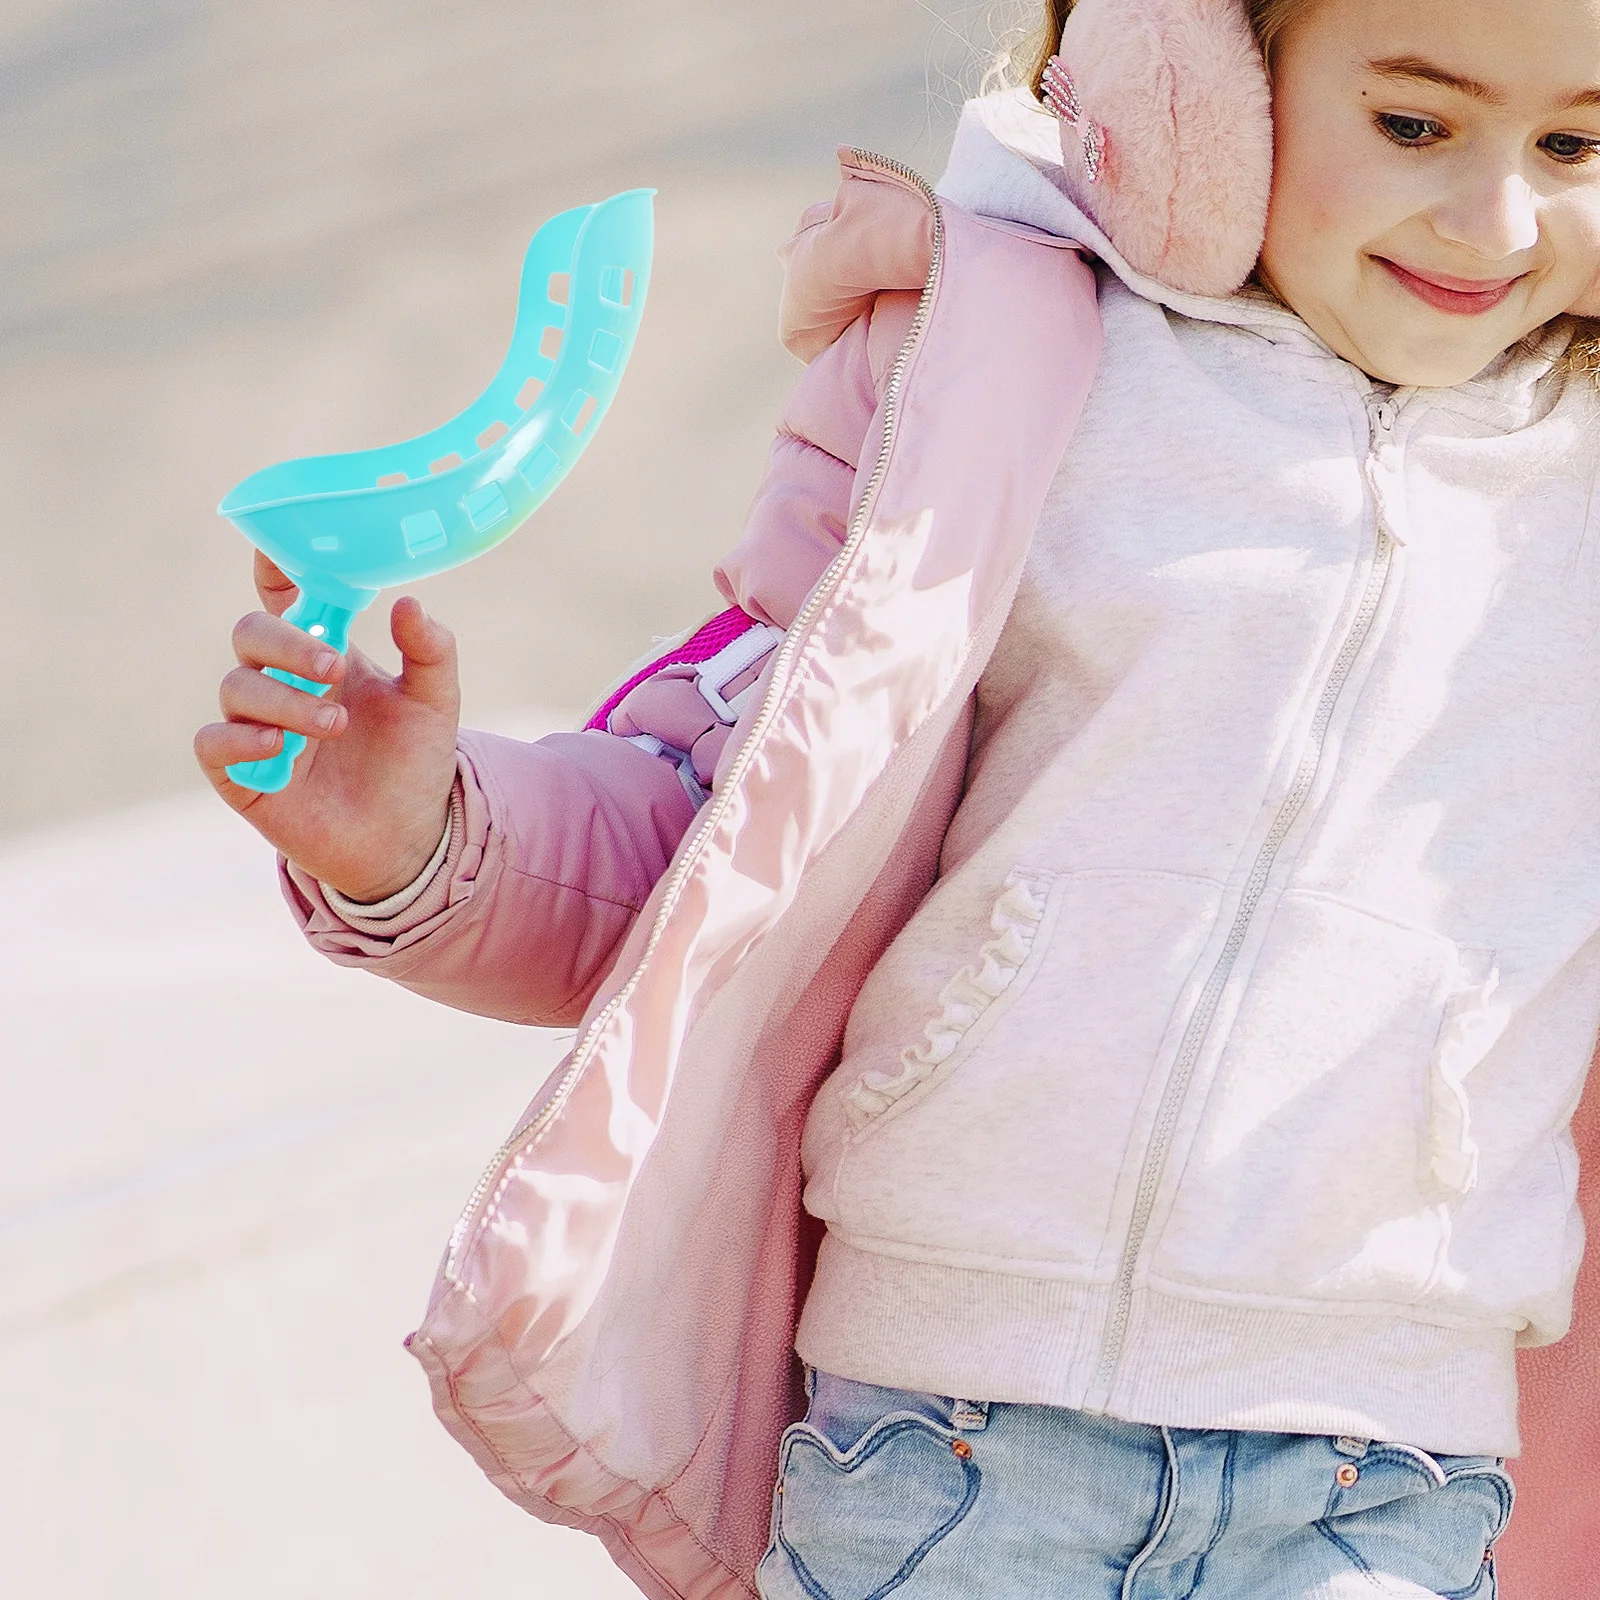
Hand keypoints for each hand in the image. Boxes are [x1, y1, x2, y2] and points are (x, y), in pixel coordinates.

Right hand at [195, 552, 460, 902]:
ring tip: (336, 724)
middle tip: (334, 665)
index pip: (286, 596)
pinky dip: (239, 738)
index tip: (274, 545)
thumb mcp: (435, 703)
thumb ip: (430, 650)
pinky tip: (277, 745)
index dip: (273, 565)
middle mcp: (282, 681)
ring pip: (236, 686)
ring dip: (284, 699)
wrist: (408, 839)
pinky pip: (212, 742)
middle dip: (287, 643)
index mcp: (324, 651)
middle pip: (251, 633)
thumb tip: (408, 602)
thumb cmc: (414, 762)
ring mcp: (256, 724)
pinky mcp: (240, 773)